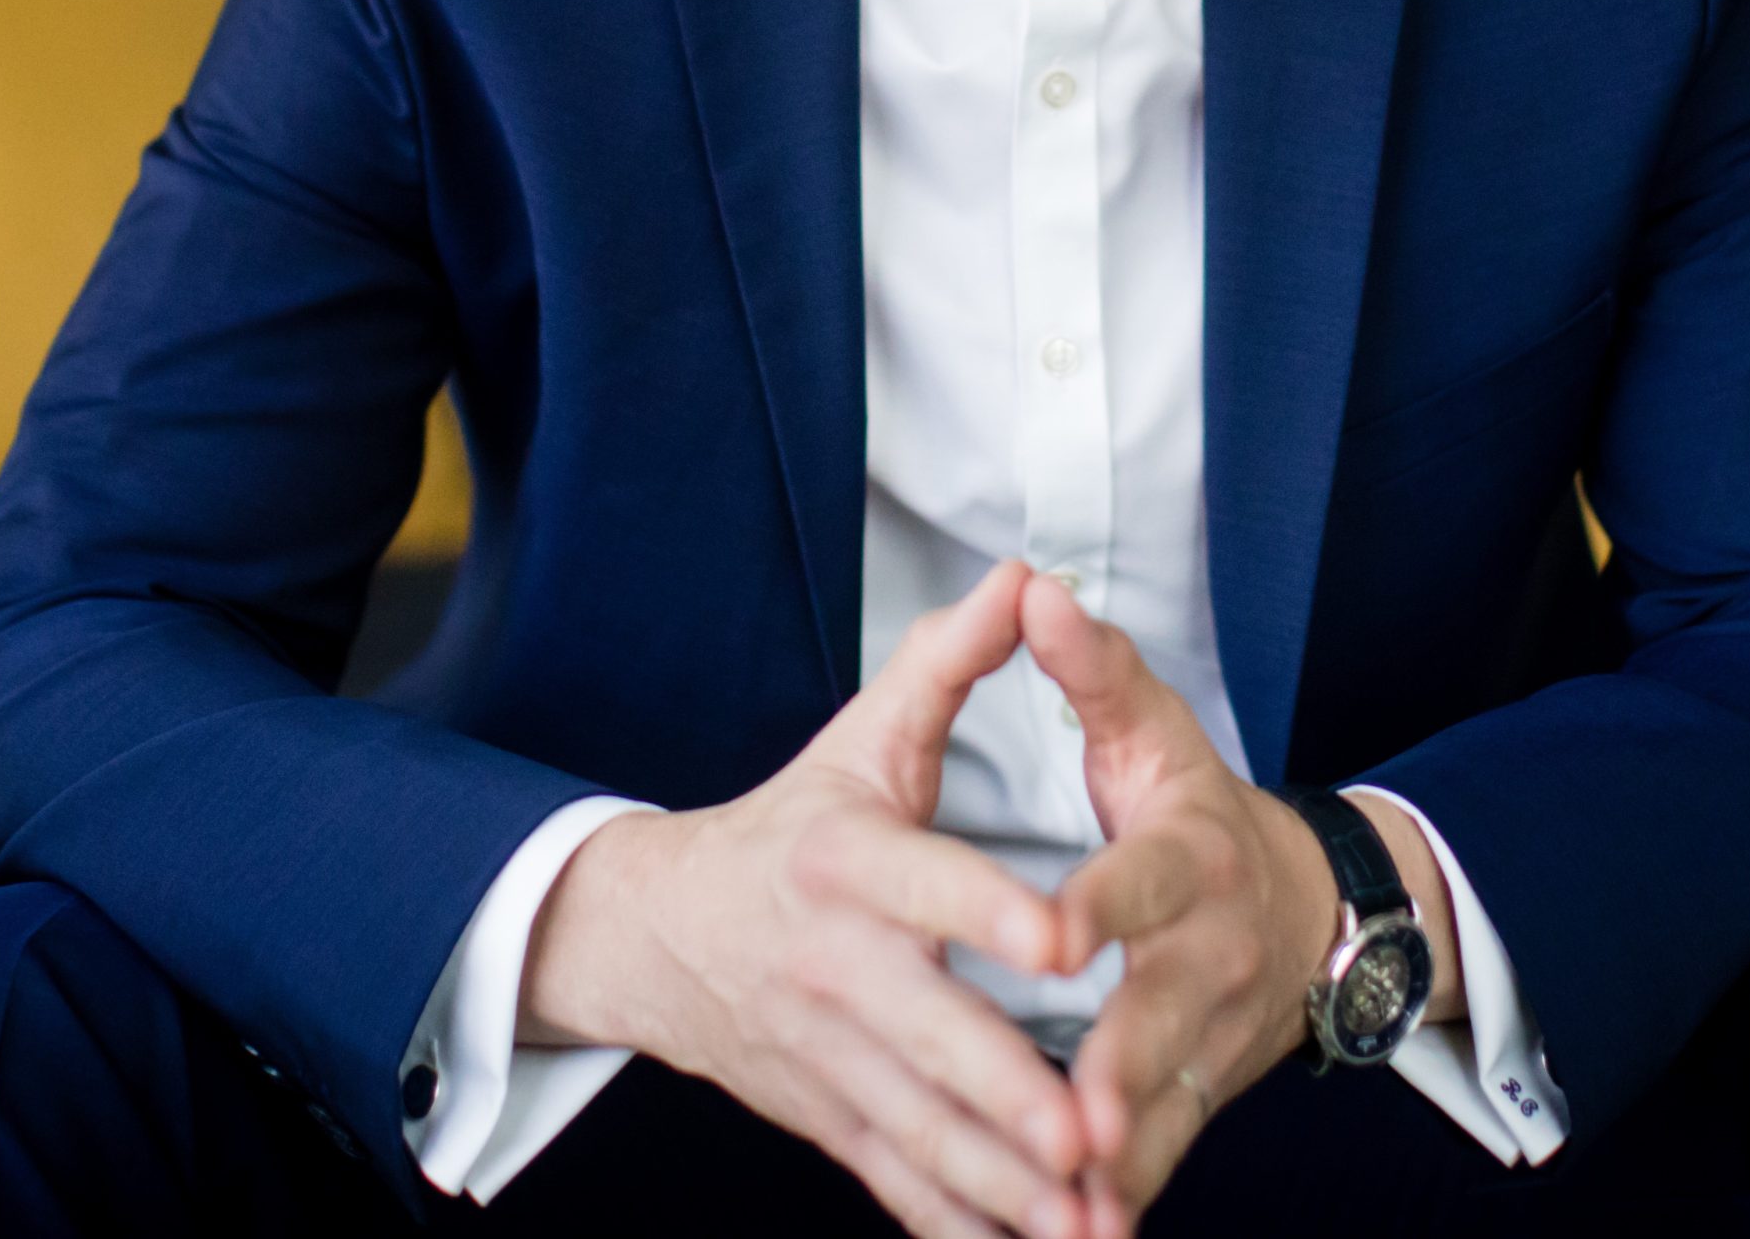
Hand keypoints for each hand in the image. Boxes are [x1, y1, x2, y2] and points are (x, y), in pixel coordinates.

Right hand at [522, 559, 1094, 1238]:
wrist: (660, 932)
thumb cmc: (793, 824)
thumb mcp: (863, 733)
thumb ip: (951, 661)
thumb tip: (1026, 575)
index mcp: (849, 861)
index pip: (926, 885)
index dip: (990, 912)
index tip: (1063, 944)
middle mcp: (833, 965)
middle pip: (928, 1037)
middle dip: (1008, 1095)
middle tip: (1089, 1136)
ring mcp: (828, 1056)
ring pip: (920, 1132)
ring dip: (1003, 1186)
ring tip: (1088, 1223)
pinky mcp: (829, 1120)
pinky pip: (897, 1185)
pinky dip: (959, 1226)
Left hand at [1023, 573, 1459, 1236]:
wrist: (1308, 912)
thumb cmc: (1198, 808)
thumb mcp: (1154, 727)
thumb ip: (1090, 668)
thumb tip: (1033, 587)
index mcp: (1190, 854)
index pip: (1145, 878)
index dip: (1103, 905)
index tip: (1054, 938)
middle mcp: (1209, 950)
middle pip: (1163, 1011)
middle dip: (1122, 1064)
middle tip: (1077, 1115)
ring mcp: (1209, 1032)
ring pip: (1166, 1103)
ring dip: (1126, 1158)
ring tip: (1073, 1207)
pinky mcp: (1198, 1092)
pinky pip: (1163, 1158)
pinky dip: (1125, 1202)